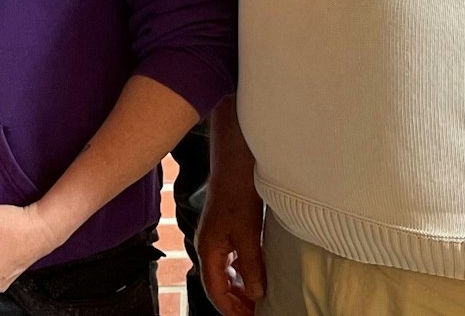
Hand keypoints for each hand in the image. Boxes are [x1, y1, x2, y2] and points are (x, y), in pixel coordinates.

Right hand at [197, 167, 265, 315]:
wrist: (234, 162)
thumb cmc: (237, 193)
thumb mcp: (248, 233)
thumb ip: (252, 265)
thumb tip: (256, 294)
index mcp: (208, 250)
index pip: (215, 291)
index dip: (231, 309)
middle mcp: (208, 247)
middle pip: (217, 285)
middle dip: (234, 302)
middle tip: (255, 312)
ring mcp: (215, 238)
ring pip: (223, 274)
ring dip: (238, 289)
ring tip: (256, 299)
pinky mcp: (224, 230)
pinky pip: (229, 261)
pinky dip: (240, 273)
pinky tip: (253, 273)